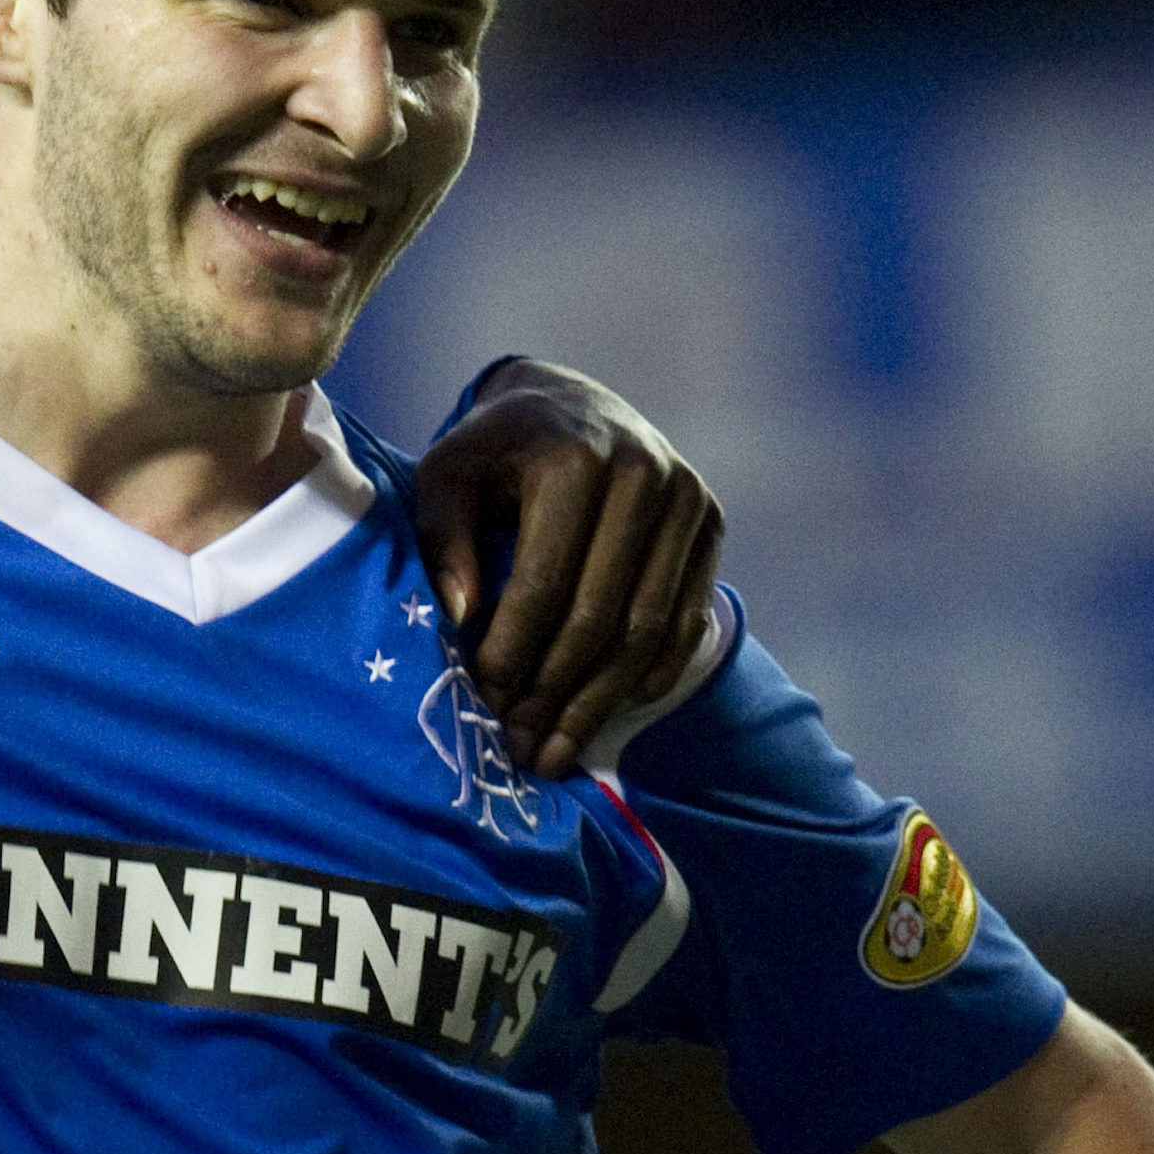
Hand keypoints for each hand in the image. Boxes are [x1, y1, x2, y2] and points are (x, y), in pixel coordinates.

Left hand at [413, 361, 723, 777]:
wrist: (568, 403)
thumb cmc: (494, 451)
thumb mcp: (447, 474)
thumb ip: (442, 537)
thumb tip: (463, 617)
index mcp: (574, 458)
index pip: (544, 582)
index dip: (511, 650)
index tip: (480, 699)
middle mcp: (643, 473)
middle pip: (601, 615)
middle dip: (554, 692)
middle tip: (518, 746)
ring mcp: (686, 498)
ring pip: (648, 629)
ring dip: (600, 702)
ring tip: (555, 751)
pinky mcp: (710, 522)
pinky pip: (685, 620)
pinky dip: (647, 676)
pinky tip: (606, 713)